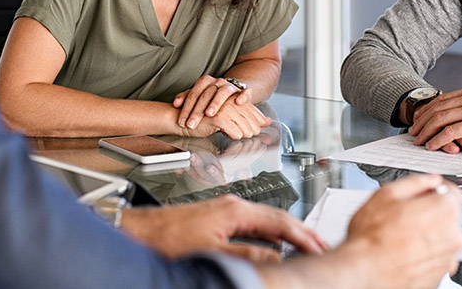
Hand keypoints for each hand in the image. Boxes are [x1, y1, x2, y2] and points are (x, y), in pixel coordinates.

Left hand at [120, 195, 326, 262]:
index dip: (303, 236)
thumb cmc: (168, 238)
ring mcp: (226, 209)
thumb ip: (247, 254)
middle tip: (321, 247)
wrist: (140, 230)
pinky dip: (270, 235)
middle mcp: (233, 205)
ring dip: (287, 234)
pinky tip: (274, 246)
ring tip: (305, 247)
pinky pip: (254, 224)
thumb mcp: (212, 251)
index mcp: (235, 210)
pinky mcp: (218, 216)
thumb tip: (276, 257)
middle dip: (301, 232)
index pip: (279, 222)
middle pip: (277, 218)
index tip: (319, 247)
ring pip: (266, 220)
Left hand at [174, 75, 250, 129]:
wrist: (232, 91)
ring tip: (209, 114)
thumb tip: (176, 103)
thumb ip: (186, 98)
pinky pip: (245, 92)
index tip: (182, 122)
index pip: (194, 93)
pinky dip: (242, 96)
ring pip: (223, 92)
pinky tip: (238, 103)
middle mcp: (218, 82)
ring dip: (216, 103)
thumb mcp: (199, 96)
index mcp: (206, 82)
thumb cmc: (213, 96)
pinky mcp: (243, 91)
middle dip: (197, 111)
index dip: (187, 108)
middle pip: (206, 94)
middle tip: (191, 124)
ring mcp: (231, 86)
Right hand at [177, 97, 270, 139]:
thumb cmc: (202, 118)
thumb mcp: (227, 116)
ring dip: (243, 133)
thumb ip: (247, 117)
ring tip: (239, 136)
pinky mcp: (218, 117)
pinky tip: (228, 135)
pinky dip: (234, 136)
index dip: (258, 120)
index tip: (262, 127)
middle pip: (250, 118)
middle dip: (252, 129)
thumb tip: (267, 121)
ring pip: (244, 125)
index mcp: (231, 97)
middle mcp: (229, 99)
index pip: (251, 109)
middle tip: (252, 135)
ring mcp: (224, 107)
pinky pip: (234, 131)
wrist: (181, 118)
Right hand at [341, 174, 461, 288]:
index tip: (427, 191)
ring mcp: (448, 258)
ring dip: (428, 234)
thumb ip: (415, 182)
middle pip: (447, 216)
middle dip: (430, 213)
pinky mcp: (440, 275)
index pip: (452, 192)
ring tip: (401, 235)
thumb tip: (429, 180)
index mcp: (443, 210)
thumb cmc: (373, 236)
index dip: (436, 189)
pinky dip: (425, 253)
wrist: (366, 270)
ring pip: (442, 238)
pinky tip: (405, 250)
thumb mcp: (387, 194)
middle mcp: (452, 235)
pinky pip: (436, 257)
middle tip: (405, 214)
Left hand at [409, 85, 461, 154]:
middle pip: (438, 107)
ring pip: (441, 119)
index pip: (443, 99)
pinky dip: (438, 139)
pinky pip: (451, 131)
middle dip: (422, 120)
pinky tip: (432, 145)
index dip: (428, 110)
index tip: (420, 119)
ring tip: (419, 140)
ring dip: (427, 130)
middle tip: (413, 131)